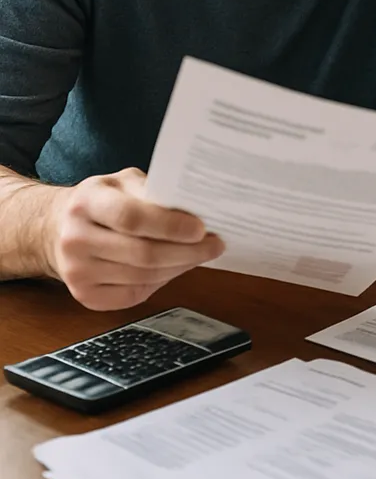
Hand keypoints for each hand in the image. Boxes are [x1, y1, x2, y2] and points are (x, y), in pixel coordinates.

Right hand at [44, 168, 223, 310]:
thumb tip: (198, 207)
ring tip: (200, 254)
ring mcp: (76, 271)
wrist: (58, 228)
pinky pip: (133, 294)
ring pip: (142, 276)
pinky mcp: (84, 295)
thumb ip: (155, 191)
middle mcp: (75, 239)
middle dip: (187, 252)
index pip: (132, 218)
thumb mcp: (124, 182)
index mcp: (87, 202)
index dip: (170, 226)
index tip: (201, 229)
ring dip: (180, 267)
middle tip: (214, 245)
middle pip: (142, 254)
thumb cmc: (103, 201)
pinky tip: (175, 268)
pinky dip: (162, 282)